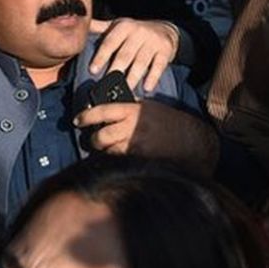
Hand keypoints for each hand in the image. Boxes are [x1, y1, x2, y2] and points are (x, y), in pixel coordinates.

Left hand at [74, 100, 218, 173]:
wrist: (190, 139)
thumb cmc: (169, 121)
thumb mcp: (148, 107)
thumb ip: (129, 109)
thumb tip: (109, 113)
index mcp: (132, 110)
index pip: (101, 111)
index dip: (85, 116)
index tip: (78, 120)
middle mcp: (131, 127)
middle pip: (101, 136)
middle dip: (94, 140)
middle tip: (94, 140)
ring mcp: (135, 145)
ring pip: (108, 152)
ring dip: (105, 152)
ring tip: (109, 150)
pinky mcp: (140, 158)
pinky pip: (120, 161)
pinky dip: (117, 160)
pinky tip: (120, 157)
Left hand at [89, 18, 179, 92]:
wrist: (166, 30)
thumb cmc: (136, 32)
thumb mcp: (119, 26)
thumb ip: (101, 27)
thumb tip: (80, 24)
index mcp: (124, 26)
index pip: (110, 43)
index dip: (101, 57)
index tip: (93, 71)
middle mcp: (138, 32)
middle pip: (125, 54)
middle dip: (115, 71)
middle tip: (107, 86)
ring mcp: (153, 41)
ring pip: (140, 62)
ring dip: (133, 78)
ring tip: (125, 91)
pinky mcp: (165, 50)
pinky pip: (158, 66)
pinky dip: (153, 78)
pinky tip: (147, 88)